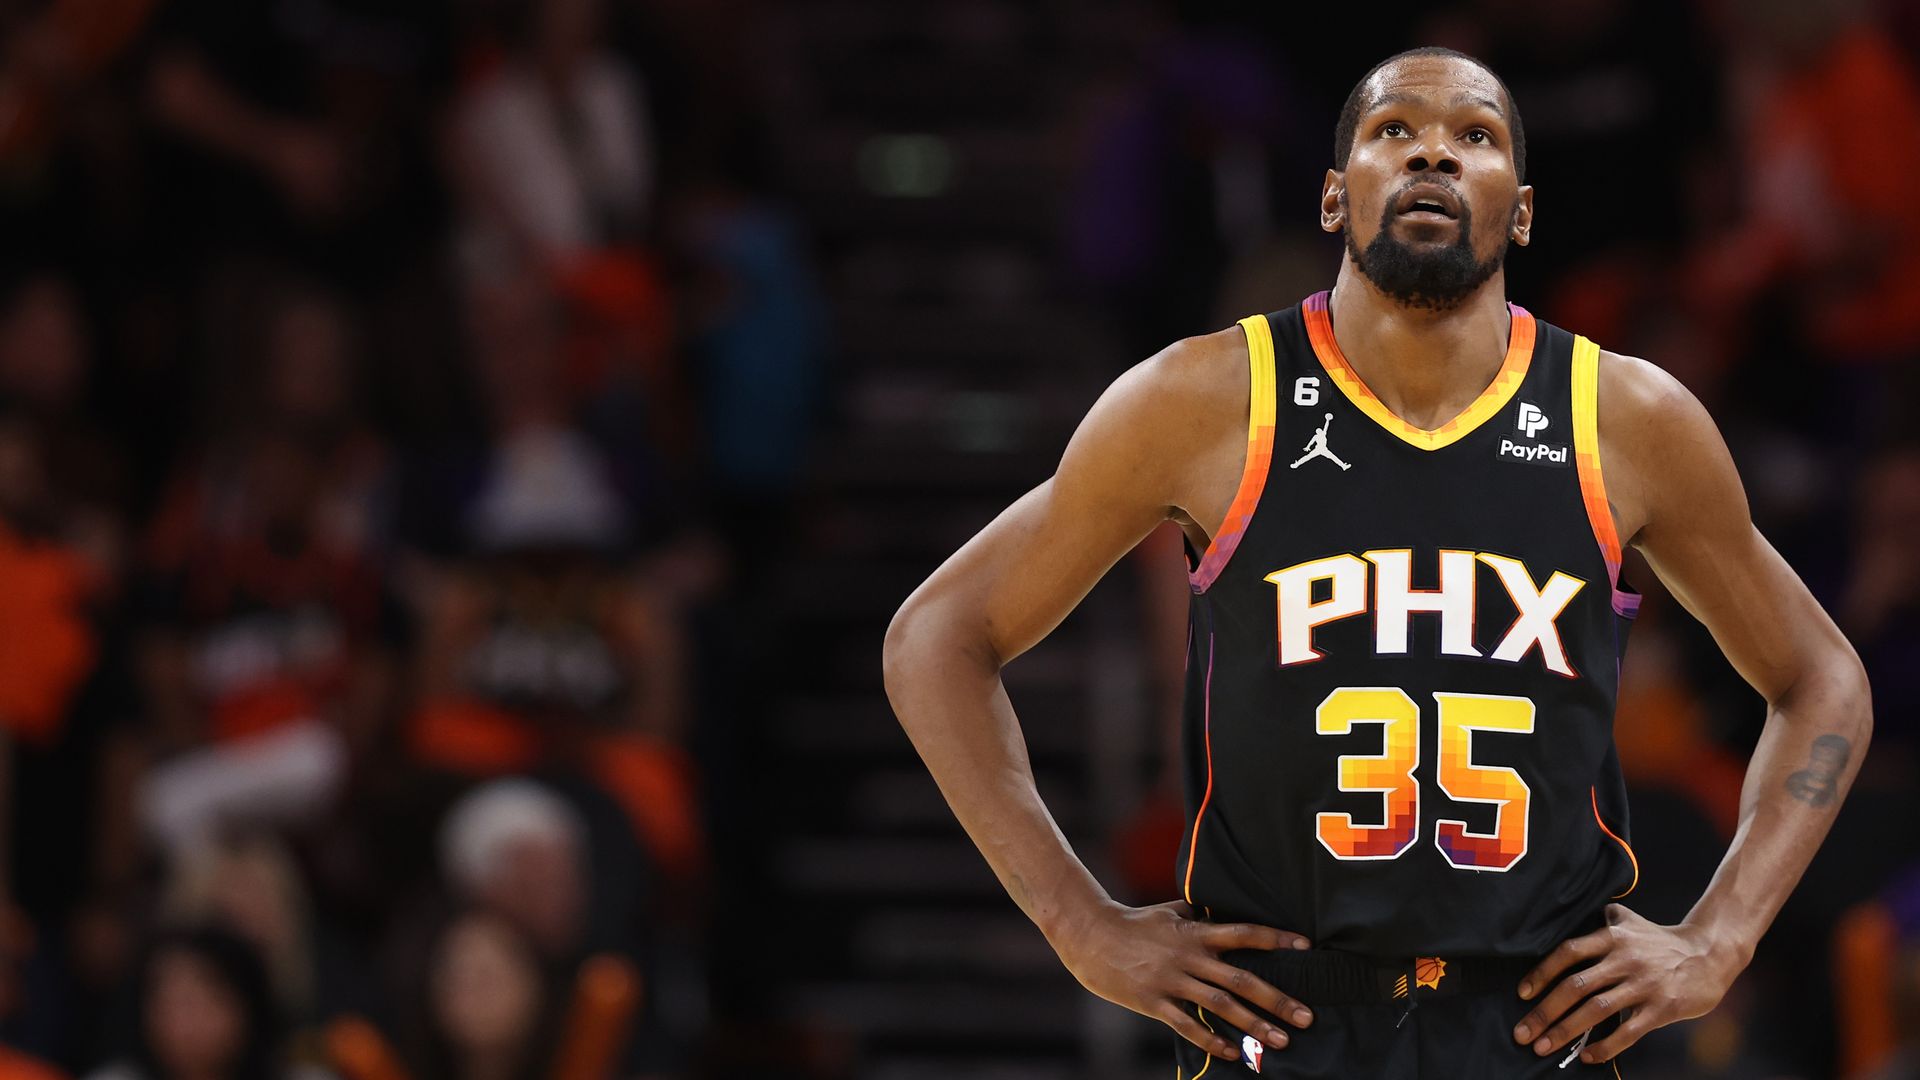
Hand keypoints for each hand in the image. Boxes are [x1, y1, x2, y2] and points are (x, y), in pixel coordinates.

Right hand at [1052, 899, 1313, 1061]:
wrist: (1089, 935)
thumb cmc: (1132, 922)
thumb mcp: (1168, 911)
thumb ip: (1197, 914)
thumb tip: (1220, 910)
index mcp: (1194, 931)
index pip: (1244, 933)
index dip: (1275, 939)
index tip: (1306, 947)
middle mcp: (1188, 956)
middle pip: (1241, 979)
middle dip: (1277, 999)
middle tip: (1307, 1016)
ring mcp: (1171, 980)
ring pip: (1220, 1006)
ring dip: (1254, 1025)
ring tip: (1281, 1040)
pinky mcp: (1154, 1002)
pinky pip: (1188, 1025)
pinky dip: (1212, 1041)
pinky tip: (1234, 1053)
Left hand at [1512, 903, 1743, 1064]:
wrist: (1709, 954)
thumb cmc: (1660, 940)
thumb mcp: (1629, 920)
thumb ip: (1599, 920)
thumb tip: (1565, 914)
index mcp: (1612, 936)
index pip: (1568, 952)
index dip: (1542, 973)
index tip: (1522, 994)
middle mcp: (1625, 959)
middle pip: (1576, 985)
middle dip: (1545, 1012)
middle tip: (1522, 1033)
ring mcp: (1644, 984)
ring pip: (1597, 1010)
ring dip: (1566, 1031)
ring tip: (1543, 1047)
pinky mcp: (1662, 1008)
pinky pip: (1628, 1031)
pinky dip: (1605, 1046)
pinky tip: (1586, 1057)